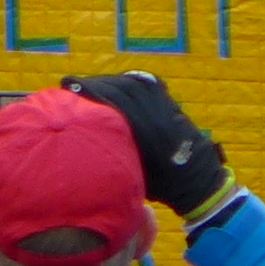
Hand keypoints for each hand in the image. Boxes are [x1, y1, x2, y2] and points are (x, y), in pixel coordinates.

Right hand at [68, 72, 230, 215]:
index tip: (68, 85)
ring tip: (92, 84)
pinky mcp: (170, 102)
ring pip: (133, 83)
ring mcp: (166, 105)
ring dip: (110, 81)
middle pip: (121, 88)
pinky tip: (116, 82)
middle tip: (74, 84)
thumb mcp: (131, 173)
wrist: (196, 179)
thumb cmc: (159, 184)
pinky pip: (146, 83)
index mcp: (146, 131)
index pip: (113, 101)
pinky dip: (129, 80)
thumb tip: (79, 132)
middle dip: (96, 84)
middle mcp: (156, 113)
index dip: (89, 90)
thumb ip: (110, 150)